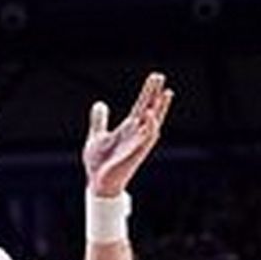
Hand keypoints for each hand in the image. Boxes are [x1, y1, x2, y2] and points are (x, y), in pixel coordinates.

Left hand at [81, 72, 174, 196]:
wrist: (96, 182)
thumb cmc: (99, 162)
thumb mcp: (97, 135)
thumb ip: (100, 120)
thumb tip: (100, 104)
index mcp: (128, 129)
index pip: (141, 106)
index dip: (148, 92)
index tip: (156, 78)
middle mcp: (136, 134)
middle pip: (150, 110)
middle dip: (155, 94)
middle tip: (160, 76)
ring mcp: (137, 143)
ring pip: (153, 123)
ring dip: (159, 108)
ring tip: (164, 93)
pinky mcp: (135, 153)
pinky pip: (146, 138)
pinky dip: (149, 126)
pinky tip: (148, 113)